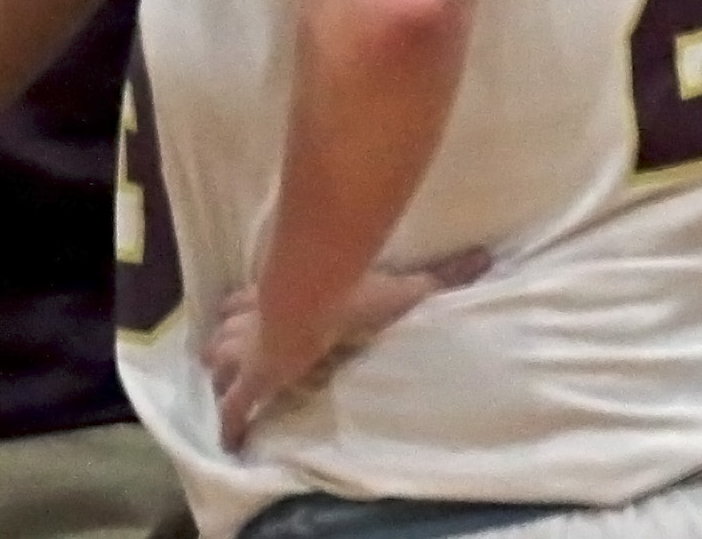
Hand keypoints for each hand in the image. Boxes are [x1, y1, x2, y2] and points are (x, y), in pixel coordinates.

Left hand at [204, 248, 489, 449]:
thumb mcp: (397, 282)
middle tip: (235, 354)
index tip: (251, 311)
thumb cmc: (349, 288)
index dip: (247, 307)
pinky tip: (232, 443)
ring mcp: (248, 350)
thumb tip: (483, 258)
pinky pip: (233, 409)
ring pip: (218, 361)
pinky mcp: (252, 382)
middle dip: (228, 342)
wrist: (314, 301)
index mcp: (279, 292)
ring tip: (228, 389)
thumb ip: (438, 275)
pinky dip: (231, 425)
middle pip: (226, 330)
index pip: (249, 299)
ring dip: (223, 373)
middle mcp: (254, 319)